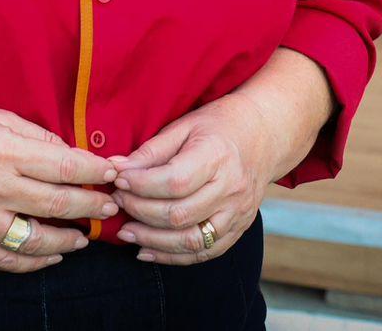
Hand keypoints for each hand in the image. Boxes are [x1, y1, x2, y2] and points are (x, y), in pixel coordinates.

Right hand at [0, 100, 119, 273]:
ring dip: (69, 241)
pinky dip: (34, 264)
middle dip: (92, 206)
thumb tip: (71, 156)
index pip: (63, 165)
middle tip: (110, 206)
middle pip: (58, 205)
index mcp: (2, 151)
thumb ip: (35, 136)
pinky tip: (52, 256)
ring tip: (84, 236)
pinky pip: (7, 261)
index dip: (95, 172)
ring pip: (37, 242)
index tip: (114, 173)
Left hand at [107, 94, 281, 265]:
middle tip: (117, 202)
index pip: (174, 181)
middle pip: (179, 214)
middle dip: (140, 211)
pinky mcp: (239, 228)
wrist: (265, 135)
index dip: (141, 185)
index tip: (118, 179)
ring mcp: (238, 213)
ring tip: (127, 233)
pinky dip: (173, 256)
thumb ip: (152, 150)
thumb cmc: (220, 125)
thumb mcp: (185, 126)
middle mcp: (231, 189)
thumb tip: (116, 168)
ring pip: (191, 240)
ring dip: (153, 241)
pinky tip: (148, 250)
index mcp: (217, 156)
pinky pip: (205, 252)